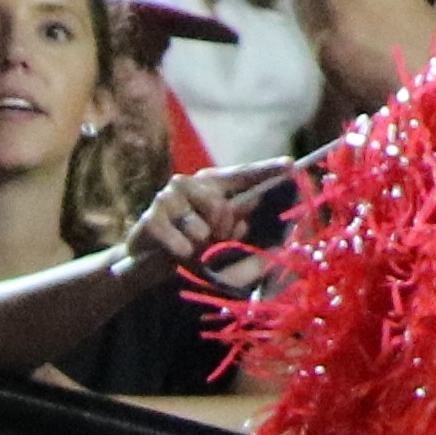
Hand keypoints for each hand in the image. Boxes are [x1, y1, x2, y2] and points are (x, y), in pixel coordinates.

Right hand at [121, 160, 289, 285]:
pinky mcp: (150, 218)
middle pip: (221, 206)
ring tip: (189, 250)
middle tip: (210, 243)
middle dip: (221, 232)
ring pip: (200, 227)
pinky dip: (181, 252)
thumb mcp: (222, 246)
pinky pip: (178, 240)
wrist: (145, 269)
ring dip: (198, 247)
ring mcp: (168, 197)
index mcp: (212, 186)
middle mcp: (191, 184)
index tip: (290, 165)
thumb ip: (241, 234)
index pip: (243, 175)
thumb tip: (264, 231)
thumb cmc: (191, 252)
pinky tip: (178, 254)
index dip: (266, 170)